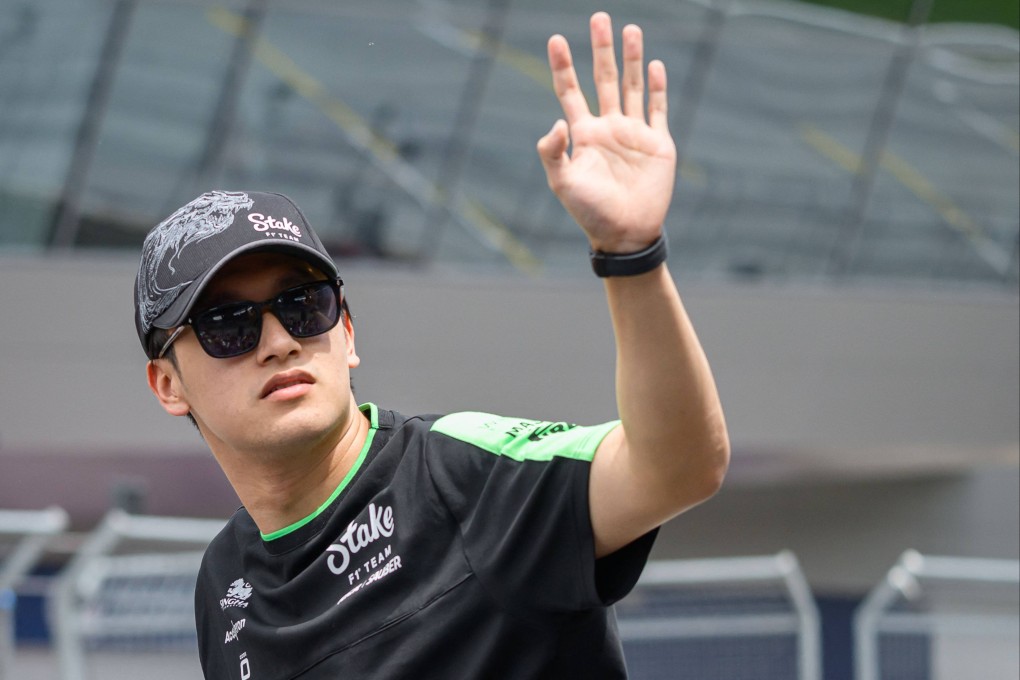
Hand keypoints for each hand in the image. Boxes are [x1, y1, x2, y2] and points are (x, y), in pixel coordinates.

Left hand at [537, 12, 676, 253]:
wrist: (626, 233)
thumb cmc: (590, 212)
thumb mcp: (563, 183)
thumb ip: (554, 153)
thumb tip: (558, 121)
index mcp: (584, 134)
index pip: (570, 91)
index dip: (563, 66)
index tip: (555, 39)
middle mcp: (609, 127)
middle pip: (604, 79)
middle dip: (600, 49)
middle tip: (599, 17)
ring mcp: (634, 133)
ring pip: (633, 87)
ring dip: (631, 58)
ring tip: (630, 29)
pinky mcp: (657, 143)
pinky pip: (657, 109)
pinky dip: (657, 87)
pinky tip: (654, 65)